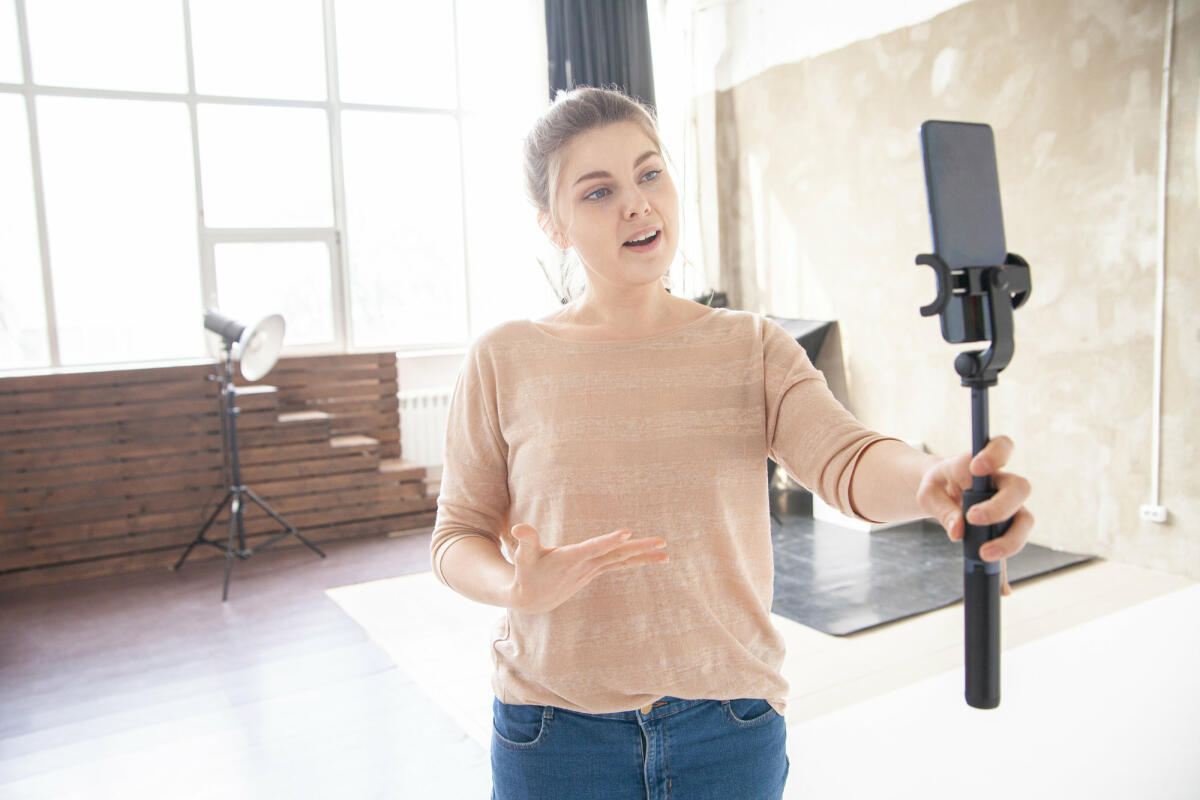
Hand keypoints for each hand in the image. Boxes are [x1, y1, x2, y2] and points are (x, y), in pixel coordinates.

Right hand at [507, 523, 668, 613]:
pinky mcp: (594, 572)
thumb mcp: (522, 556)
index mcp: (570, 558)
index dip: (609, 541)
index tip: (627, 533)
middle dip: (639, 548)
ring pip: (622, 561)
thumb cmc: (526, 572)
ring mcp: (592, 570)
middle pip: (616, 555)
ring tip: (666, 553)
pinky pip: (619, 565)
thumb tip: (518, 528)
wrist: (532, 599)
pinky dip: (636, 560)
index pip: (593, 548)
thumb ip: (525, 541)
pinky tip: (653, 558)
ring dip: (644, 557)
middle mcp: (586, 566)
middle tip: (662, 542)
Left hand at [916, 435, 1033, 594]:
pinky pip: (1011, 548)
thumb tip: (958, 532)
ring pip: (1025, 520)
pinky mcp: (1007, 531)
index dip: (996, 454)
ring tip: (983, 554)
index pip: (1003, 447)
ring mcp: (1011, 508)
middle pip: (1020, 488)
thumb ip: (942, 509)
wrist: (942, 494)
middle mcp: (1004, 484)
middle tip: (973, 518)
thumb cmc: (937, 485)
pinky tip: (1003, 589)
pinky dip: (1006, 570)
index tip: (977, 467)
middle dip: (1000, 506)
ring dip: (1009, 539)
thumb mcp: (929, 493)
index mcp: (983, 464)